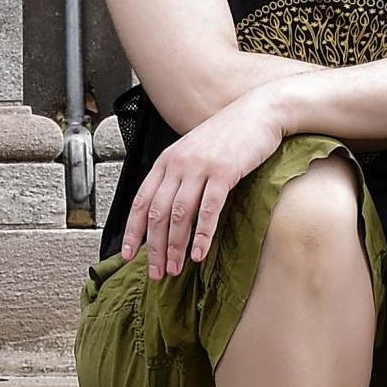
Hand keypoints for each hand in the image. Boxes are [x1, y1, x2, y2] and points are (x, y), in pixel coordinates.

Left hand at [120, 84, 288, 280]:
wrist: (258, 113)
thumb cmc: (227, 137)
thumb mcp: (193, 153)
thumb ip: (178, 177)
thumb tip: (167, 212)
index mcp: (166, 161)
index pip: (140, 201)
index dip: (132, 231)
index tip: (128, 256)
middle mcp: (177, 164)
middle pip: (157, 213)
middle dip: (154, 247)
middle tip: (156, 273)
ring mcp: (199, 167)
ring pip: (178, 214)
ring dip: (175, 246)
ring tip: (175, 269)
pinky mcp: (223, 172)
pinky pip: (208, 209)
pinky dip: (202, 234)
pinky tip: (199, 253)